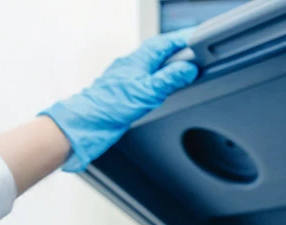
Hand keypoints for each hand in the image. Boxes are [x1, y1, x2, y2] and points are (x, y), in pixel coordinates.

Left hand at [41, 31, 198, 172]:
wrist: (88, 122)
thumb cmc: (111, 105)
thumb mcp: (149, 91)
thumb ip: (171, 78)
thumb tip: (189, 69)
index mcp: (140, 59)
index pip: (166, 42)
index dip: (183, 40)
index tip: (198, 43)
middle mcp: (133, 64)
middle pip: (160, 51)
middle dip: (178, 52)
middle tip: (194, 57)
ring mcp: (128, 76)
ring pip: (153, 65)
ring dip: (169, 66)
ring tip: (183, 72)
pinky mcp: (126, 90)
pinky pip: (147, 78)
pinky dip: (159, 79)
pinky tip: (162, 89)